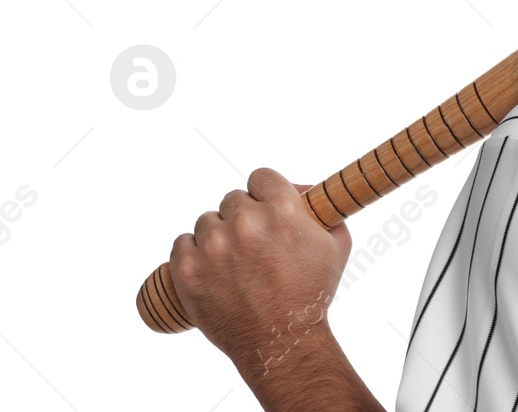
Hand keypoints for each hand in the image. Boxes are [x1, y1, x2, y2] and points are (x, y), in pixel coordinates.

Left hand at [169, 168, 351, 379]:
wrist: (281, 341)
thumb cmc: (311, 294)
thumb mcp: (335, 246)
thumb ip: (324, 212)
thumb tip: (304, 190)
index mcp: (282, 211)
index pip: (260, 176)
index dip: (264, 192)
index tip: (264, 206)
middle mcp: (245, 223)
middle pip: (232, 199)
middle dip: (242, 217)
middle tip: (251, 242)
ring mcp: (213, 247)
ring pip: (206, 221)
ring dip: (217, 235)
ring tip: (231, 260)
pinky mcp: (187, 270)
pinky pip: (181, 243)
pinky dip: (192, 252)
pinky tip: (208, 265)